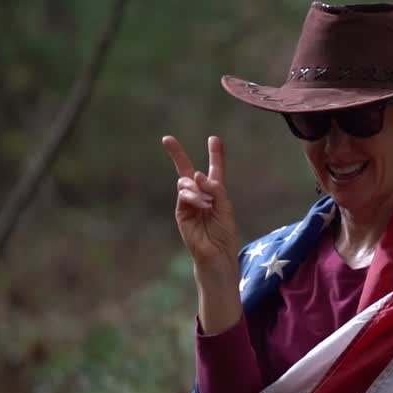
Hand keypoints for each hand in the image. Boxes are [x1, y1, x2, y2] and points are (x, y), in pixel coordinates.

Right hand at [165, 135, 239, 277]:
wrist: (217, 254)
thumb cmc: (224, 233)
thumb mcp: (225, 207)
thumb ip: (215, 188)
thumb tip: (197, 174)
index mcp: (215, 194)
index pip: (215, 170)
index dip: (215, 154)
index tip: (214, 138)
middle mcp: (200, 196)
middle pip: (188, 171)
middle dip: (177, 154)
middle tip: (167, 139)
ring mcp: (189, 204)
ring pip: (186, 183)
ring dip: (197, 189)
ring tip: (207, 204)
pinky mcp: (181, 213)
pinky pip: (184, 195)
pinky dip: (194, 197)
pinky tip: (203, 205)